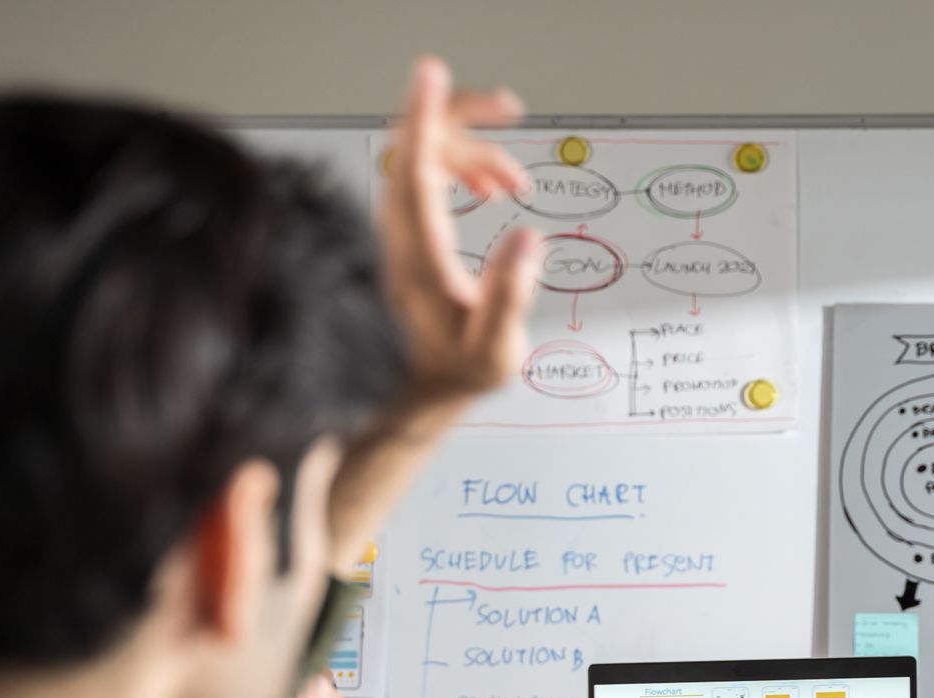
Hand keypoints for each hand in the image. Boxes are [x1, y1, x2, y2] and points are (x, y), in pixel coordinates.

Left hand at [380, 58, 540, 407]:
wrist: (429, 385)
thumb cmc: (462, 368)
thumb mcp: (494, 347)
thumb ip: (510, 293)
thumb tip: (530, 237)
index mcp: (421, 257)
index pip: (414, 173)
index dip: (424, 121)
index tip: (431, 75)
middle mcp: (403, 236)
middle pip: (416, 147)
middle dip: (462, 116)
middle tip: (510, 107)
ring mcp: (403, 230)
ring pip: (426, 158)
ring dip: (476, 152)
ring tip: (517, 183)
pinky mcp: (412, 230)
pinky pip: (429, 175)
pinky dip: (466, 167)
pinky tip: (495, 188)